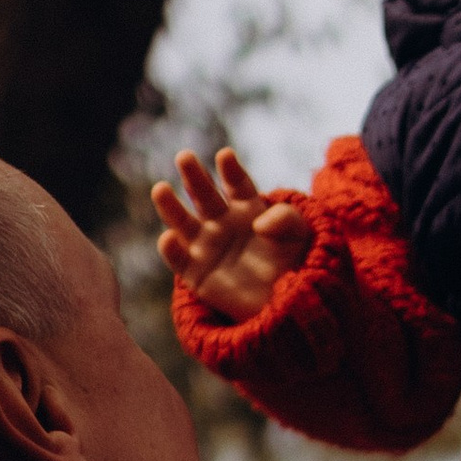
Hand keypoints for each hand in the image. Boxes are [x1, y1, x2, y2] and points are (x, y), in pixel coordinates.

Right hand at [151, 146, 312, 322]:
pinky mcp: (196, 274)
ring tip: (160, 189)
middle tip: (185, 157)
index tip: (225, 156)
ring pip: (183, 222)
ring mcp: (207, 247)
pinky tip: (169, 237)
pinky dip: (171, 249)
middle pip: (204, 195)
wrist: (286, 303)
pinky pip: (179, 260)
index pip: (236, 184)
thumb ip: (286, 219)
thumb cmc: (294, 264)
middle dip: (194, 176)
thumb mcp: (299, 235)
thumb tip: (258, 223)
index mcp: (247, 208)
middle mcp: (222, 223)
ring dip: (170, 206)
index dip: (230, 170)